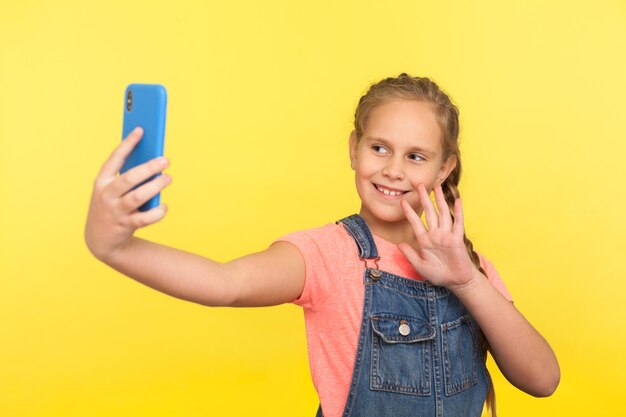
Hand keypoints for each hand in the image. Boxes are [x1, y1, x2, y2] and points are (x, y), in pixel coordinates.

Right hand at [84, 127, 171, 262]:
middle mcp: (106, 195)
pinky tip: (164, 206)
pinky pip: (145, 218)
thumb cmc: (112, 207)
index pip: (115, 158)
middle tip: (165, 160)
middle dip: (148, 167)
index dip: (127, 144)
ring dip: (156, 186)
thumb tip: (153, 161)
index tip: (140, 129)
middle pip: (129, 178)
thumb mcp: (113, 191)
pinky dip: (157, 212)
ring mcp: (115, 211)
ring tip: (168, 178)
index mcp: (102, 181)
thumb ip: (128, 178)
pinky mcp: (125, 226)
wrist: (99, 240)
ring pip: (138, 196)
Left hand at [397, 183, 478, 290]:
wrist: (456, 282)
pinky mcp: (457, 239)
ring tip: (437, 187)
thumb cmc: (439, 274)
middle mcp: (435, 234)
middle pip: (429, 212)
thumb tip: (398, 244)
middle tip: (419, 185)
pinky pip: (457, 223)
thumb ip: (410, 255)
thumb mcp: (420, 266)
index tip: (402, 201)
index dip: (409, 212)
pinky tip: (457, 200)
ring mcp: (446, 235)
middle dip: (424, 199)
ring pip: (442, 213)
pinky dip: (458, 211)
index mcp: (425, 240)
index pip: (415, 222)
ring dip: (440, 200)